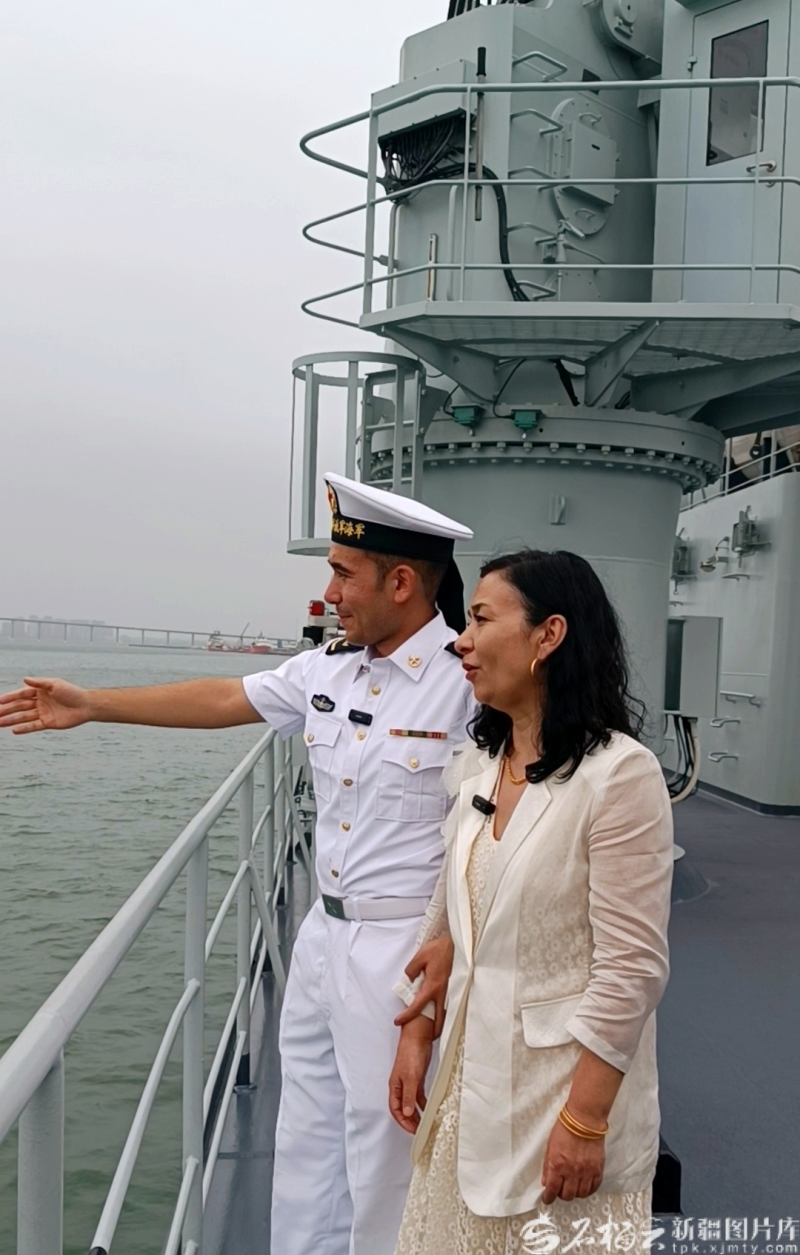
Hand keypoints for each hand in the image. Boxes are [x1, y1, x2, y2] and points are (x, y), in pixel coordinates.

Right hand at [0, 678, 93, 733]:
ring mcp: (43, 713)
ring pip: (24, 717)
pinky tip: (14, 730)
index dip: (10, 697)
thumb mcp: (55, 684)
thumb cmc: (72, 692)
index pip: (22, 694)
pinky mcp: (48, 723)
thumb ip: (39, 683)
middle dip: (7, 710)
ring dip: (12, 720)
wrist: (86, 706)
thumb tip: (25, 679)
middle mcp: (40, 702)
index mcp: (41, 691)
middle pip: (20, 706)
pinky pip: (33, 726)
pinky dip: (24, 728)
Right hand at [388, 1016, 433, 1134]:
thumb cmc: (411, 1054)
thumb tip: (406, 1114)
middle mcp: (401, 1086)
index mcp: (395, 1086)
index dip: (402, 1121)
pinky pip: (419, 1095)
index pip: (395, 1109)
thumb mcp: (410, 1077)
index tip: (412, 1131)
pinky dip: (423, 1103)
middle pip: (403, 1108)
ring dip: (417, 1114)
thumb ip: (408, 1096)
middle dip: (409, 1120)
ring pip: (411, 1103)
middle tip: (419, 1131)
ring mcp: (410, 1082)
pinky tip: (429, 1109)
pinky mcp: (418, 1078)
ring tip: (424, 1124)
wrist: (418, 1036)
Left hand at [393, 934, 453, 1036]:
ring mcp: (450, 991)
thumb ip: (411, 971)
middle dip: (434, 1030)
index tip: (398, 1022)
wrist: (456, 944)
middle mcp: (442, 993)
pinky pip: (449, 1004)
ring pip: (446, 1012)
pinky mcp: (454, 987)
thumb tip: (409, 980)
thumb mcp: (420, 957)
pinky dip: (446, 1012)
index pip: (417, 1006)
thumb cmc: (438, 950)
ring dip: (441, 1022)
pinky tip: (442, 1013)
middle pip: (438, 1018)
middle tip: (428, 1038)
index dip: (406, 1015)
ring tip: (435, 1030)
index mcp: (432, 986)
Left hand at [541, 1119, 604, 1203]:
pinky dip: (588, 1189)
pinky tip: (584, 1185)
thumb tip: (546, 1181)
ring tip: (573, 1186)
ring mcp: (586, 1172)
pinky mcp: (598, 1169)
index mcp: (557, 1165)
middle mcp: (572, 1172)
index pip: (552, 1190)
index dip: (548, 1198)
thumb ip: (548, 1165)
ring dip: (575, 1193)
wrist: (584, 1120)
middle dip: (561, 1194)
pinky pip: (594, 1187)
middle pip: (567, 1195)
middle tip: (560, 1189)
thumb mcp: (550, 1146)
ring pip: (580, 1194)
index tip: (547, 1199)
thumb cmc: (564, 1130)